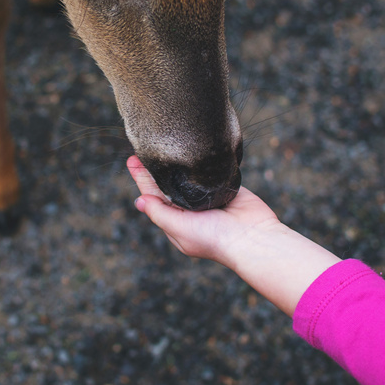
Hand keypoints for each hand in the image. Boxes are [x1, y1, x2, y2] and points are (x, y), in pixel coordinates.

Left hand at [127, 155, 280, 264]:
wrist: (253, 237)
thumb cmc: (213, 238)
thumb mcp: (179, 228)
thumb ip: (158, 213)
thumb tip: (139, 201)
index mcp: (176, 220)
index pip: (154, 196)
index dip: (142, 179)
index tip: (132, 160)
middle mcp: (189, 209)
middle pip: (167, 184)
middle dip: (153, 168)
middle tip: (140, 148)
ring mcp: (206, 197)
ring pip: (186, 177)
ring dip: (174, 164)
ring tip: (159, 146)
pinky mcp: (224, 187)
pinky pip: (207, 173)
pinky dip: (198, 164)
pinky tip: (187, 150)